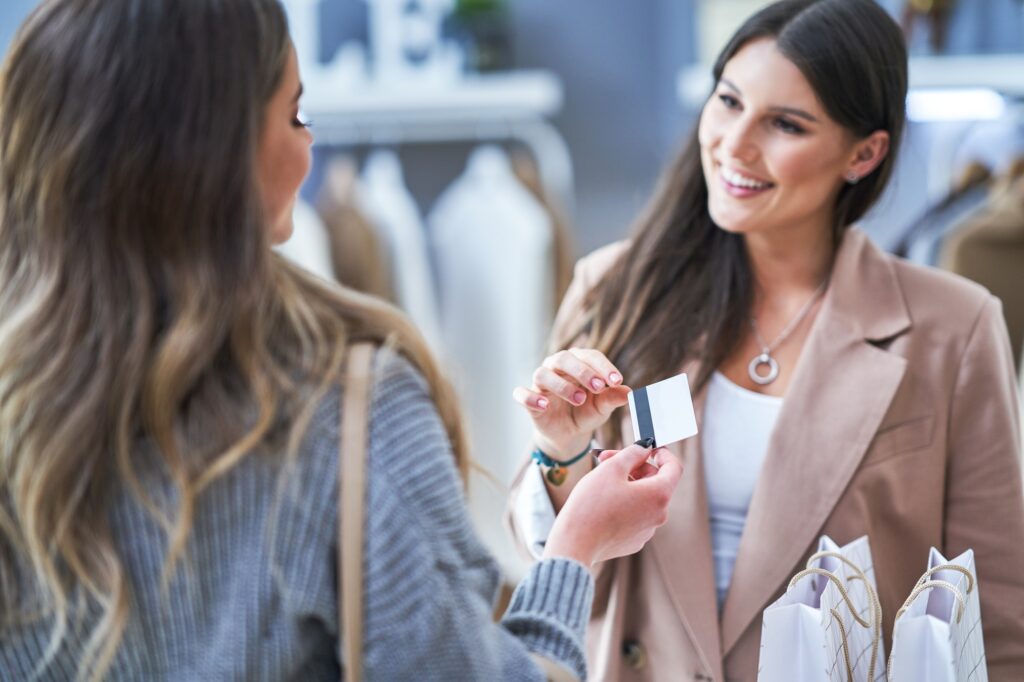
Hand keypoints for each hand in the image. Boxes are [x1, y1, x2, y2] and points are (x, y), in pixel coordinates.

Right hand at [512, 348, 630, 458]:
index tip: (617, 380)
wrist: (569, 434)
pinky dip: (531, 398)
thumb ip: (612, 398)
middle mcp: (556, 367)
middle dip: (582, 371)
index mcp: (578, 362)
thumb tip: (629, 393)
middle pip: (564, 358)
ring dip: (562, 385)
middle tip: (599, 387)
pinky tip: (544, 404)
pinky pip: (522, 394)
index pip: (589, 356)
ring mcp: (541, 383)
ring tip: (580, 399)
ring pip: (543, 374)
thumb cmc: (586, 412)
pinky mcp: (529, 400)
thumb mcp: (602, 407)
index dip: (603, 366)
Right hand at [542, 443, 682, 567]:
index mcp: (659, 495)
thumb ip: (633, 453)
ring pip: (643, 498)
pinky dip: (623, 503)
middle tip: (608, 458)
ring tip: (601, 479)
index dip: (662, 453)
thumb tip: (645, 448)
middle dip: (634, 466)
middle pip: (655, 482)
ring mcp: (647, 530)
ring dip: (627, 484)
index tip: (648, 447)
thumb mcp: (612, 468)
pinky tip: (602, 502)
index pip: (673, 467)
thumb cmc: (592, 505)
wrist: (575, 543)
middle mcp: (659, 515)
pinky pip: (634, 515)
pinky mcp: (633, 541)